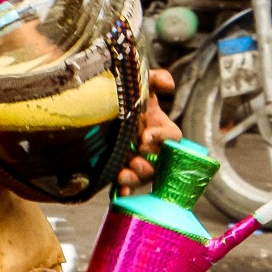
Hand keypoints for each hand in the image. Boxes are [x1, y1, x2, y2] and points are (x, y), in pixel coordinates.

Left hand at [115, 70, 181, 194]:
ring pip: (144, 175)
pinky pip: (126, 185)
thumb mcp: (140, 84)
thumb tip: (170, 84)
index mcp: (161, 127)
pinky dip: (124, 190)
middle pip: (159, 161)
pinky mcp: (122, 170)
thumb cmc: (127, 96)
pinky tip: (119, 193)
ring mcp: (138, 160)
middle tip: (135, 160)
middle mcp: (152, 147)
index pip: (172, 136)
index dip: (162, 137)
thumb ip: (154, 79)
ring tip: (124, 175)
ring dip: (136, 177)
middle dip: (148, 163)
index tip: (146, 135)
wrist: (99, 106)